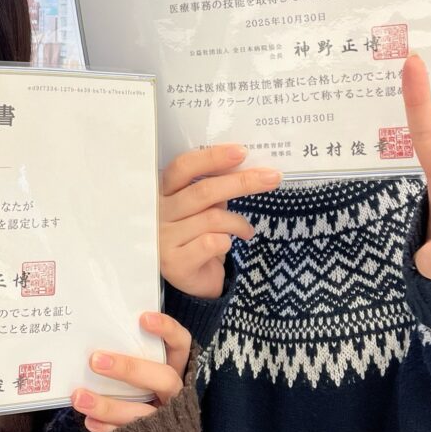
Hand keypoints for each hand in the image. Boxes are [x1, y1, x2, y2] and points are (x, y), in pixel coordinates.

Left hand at [71, 312, 190, 431]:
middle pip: (164, 379)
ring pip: (141, 412)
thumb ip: (133, 349)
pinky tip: (89, 420)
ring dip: (108, 405)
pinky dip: (107, 428)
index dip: (167, 329)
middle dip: (130, 369)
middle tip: (95, 360)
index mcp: (177, 366)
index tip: (143, 318)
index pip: (181, 342)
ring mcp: (165, 417)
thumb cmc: (146, 383)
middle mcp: (176, 391)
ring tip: (79, 397)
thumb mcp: (149, 364)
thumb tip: (95, 332)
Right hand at [159, 145, 281, 297]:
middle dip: (241, 182)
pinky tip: (228, 245)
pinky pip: (212, 243)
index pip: (183, 167)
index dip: (212, 158)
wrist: (191, 279)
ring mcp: (163, 238)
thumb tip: (245, 165)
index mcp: (164, 192)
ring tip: (247, 230)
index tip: (241, 152)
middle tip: (271, 178)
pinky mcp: (174, 262)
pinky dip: (227, 242)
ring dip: (238, 223)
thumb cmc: (199, 235)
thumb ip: (215, 187)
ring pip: (212, 219)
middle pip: (202, 191)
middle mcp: (159, 213)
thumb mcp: (205, 207)